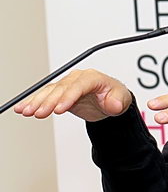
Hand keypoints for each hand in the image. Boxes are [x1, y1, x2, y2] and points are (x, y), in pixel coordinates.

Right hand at [14, 69, 131, 121]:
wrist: (110, 101)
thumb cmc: (115, 97)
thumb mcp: (122, 100)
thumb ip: (118, 102)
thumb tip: (113, 104)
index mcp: (93, 78)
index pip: (78, 86)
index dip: (68, 97)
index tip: (59, 109)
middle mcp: (77, 79)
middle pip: (60, 89)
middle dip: (48, 102)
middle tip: (38, 113)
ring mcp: (67, 85)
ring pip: (49, 92)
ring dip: (36, 102)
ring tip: (25, 111)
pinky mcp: (60, 93)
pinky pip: (44, 96)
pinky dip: (33, 102)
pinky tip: (22, 108)